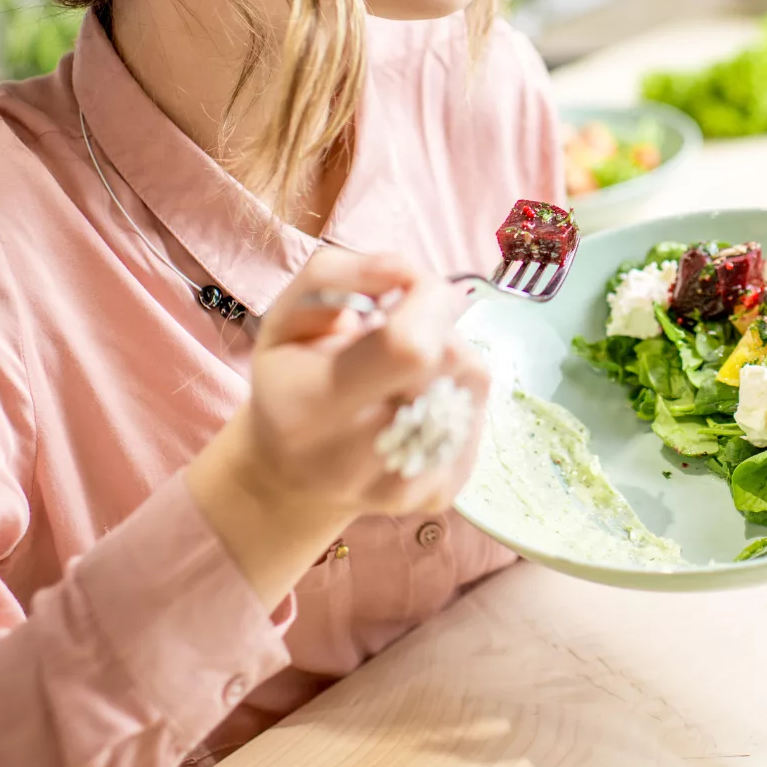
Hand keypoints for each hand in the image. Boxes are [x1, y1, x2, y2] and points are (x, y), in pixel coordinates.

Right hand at [185, 249, 488, 607]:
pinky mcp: (440, 495)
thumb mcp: (286, 314)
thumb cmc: (291, 379)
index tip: (409, 289)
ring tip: (406, 368)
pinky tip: (420, 400)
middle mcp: (356, 460)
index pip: (409, 347)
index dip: (427, 300)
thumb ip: (337, 275)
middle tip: (401, 330)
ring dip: (451, 356)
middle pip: (451, 359)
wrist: (291, 474)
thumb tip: (408, 270)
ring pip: (474, 381)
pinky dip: (458, 392)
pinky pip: (480, 413)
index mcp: (310, 407)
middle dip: (437, 324)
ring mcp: (404, 487)